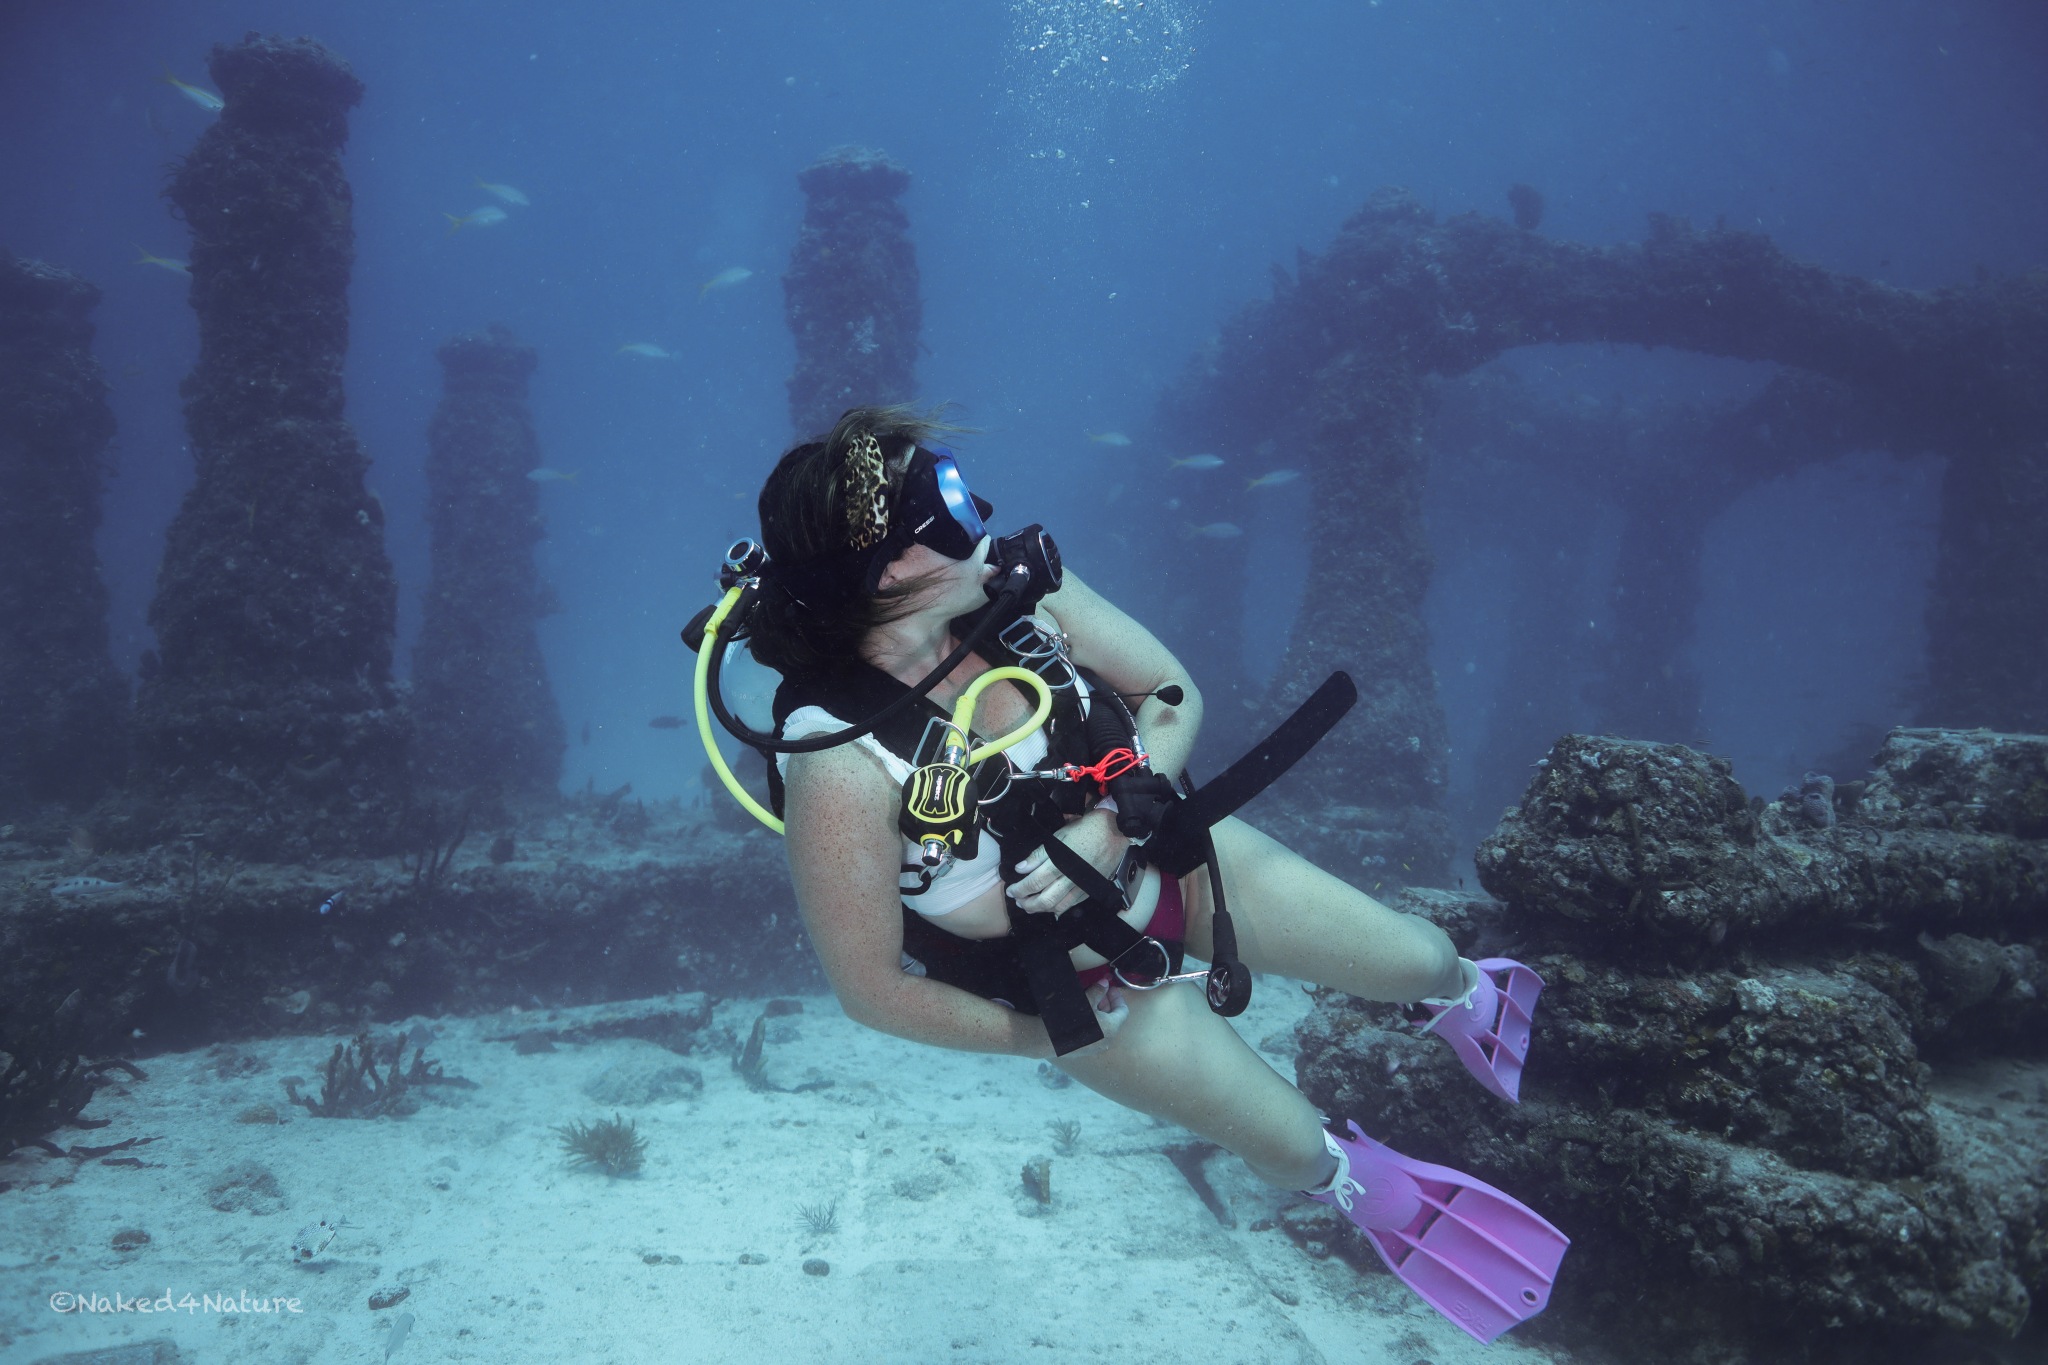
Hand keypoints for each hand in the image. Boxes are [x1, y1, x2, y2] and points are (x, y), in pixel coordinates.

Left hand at [1010, 810, 1128, 915]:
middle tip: (1018, 901)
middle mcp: (1070, 879)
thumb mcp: (1058, 837)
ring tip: (1030, 906)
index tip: (1010, 890)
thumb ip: (1038, 855)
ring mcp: (1082, 886)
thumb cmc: (1085, 830)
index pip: (1034, 883)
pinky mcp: (1090, 889)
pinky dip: (1060, 910)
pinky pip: (1073, 905)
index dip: (1019, 889)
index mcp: (1059, 863)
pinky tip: (1052, 910)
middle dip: (1028, 903)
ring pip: (1058, 906)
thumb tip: (1021, 869)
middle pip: (1045, 900)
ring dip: (1041, 909)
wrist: (1114, 832)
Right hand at [1062, 980, 1127, 1055]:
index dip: (1117, 997)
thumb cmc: (1069, 1018)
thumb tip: (1105, 983)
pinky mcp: (1086, 1050)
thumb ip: (1098, 991)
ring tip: (1088, 1001)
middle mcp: (1107, 1040)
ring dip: (1099, 1013)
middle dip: (1107, 1003)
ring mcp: (1096, 1047)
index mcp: (1111, 1028)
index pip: (1123, 1011)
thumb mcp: (1085, 1000)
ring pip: (1104, 1026)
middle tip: (1098, 992)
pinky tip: (1082, 1015)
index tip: (1110, 988)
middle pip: (1113, 1019)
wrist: (1048, 1039)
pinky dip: (1093, 1023)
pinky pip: (1095, 1034)